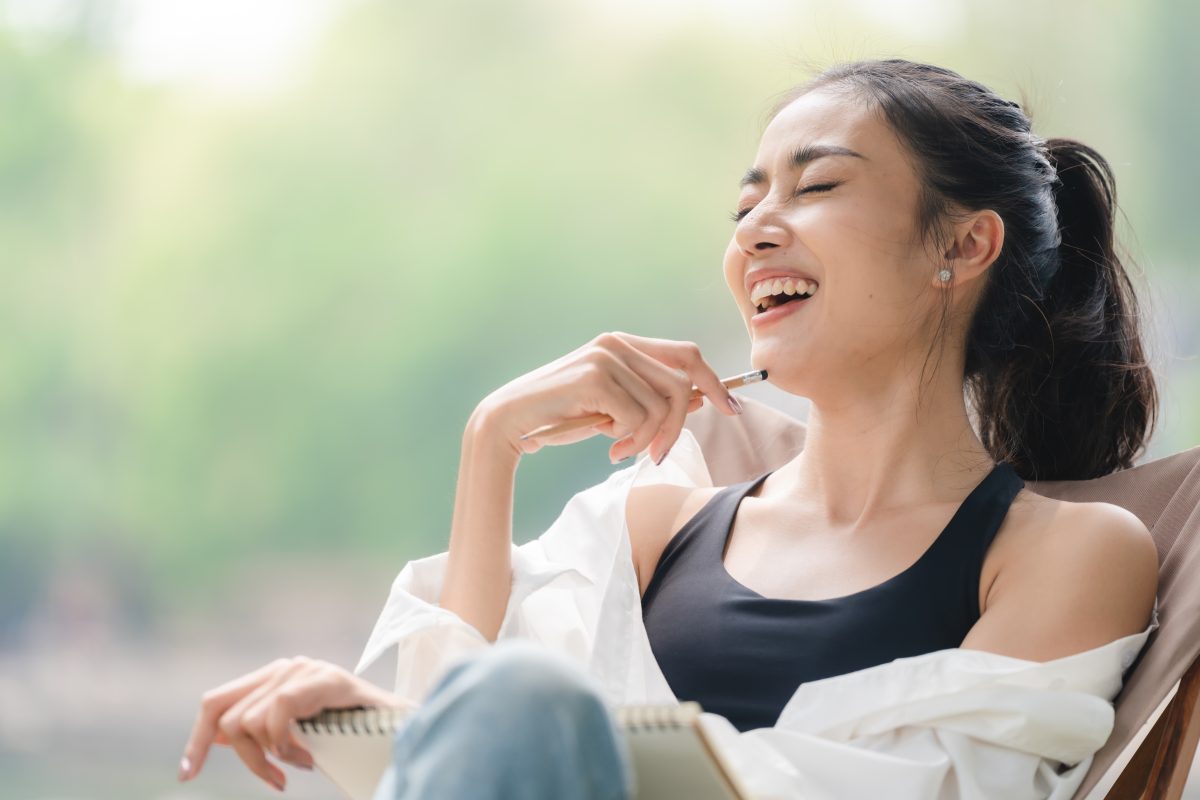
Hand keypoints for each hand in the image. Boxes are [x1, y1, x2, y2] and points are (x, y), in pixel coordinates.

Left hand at [179, 656, 415, 791]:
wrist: (404, 731)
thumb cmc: (352, 738)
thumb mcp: (297, 737)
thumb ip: (262, 730)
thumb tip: (219, 737)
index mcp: (274, 680)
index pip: (215, 703)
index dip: (197, 740)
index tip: (187, 774)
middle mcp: (285, 667)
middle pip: (227, 717)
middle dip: (247, 759)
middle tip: (279, 778)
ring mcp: (306, 670)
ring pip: (248, 722)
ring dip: (272, 756)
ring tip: (305, 761)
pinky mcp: (326, 679)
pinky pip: (278, 713)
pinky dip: (287, 745)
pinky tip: (310, 757)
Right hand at [475, 332, 741, 463]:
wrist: (511, 421)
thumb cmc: (561, 417)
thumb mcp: (614, 408)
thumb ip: (651, 398)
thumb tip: (702, 398)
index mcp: (623, 343)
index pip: (686, 354)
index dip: (715, 381)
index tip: (732, 409)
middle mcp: (617, 343)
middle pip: (681, 383)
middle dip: (677, 426)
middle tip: (655, 455)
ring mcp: (606, 357)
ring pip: (662, 405)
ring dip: (647, 440)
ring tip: (620, 450)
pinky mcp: (595, 377)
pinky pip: (638, 418)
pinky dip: (630, 441)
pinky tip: (606, 447)